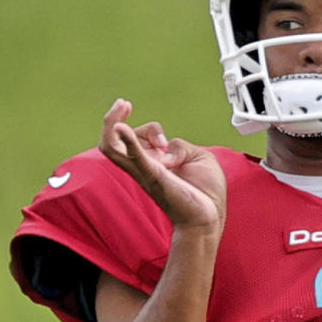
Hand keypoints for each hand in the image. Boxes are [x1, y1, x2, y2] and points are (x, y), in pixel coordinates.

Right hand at [99, 99, 226, 233]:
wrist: (210, 217)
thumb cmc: (205, 192)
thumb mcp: (199, 158)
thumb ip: (181, 145)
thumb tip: (167, 147)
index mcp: (153, 163)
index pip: (137, 139)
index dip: (147, 128)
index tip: (162, 135)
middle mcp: (143, 167)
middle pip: (113, 141)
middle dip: (114, 119)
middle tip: (125, 104)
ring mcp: (145, 172)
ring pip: (111, 149)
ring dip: (111, 124)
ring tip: (123, 106)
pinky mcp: (155, 177)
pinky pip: (135, 158)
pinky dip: (128, 141)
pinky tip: (121, 127)